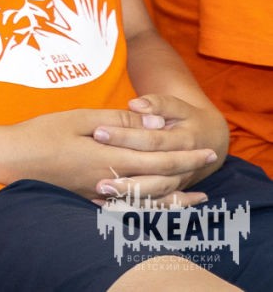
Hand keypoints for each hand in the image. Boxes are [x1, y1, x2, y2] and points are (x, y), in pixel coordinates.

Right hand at [0, 107, 219, 204]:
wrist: (9, 160)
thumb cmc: (40, 133)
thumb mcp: (78, 117)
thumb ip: (116, 121)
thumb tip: (151, 122)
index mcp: (108, 157)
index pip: (158, 158)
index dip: (185, 154)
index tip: (206, 148)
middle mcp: (109, 181)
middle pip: (159, 180)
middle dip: (187, 170)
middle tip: (208, 160)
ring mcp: (100, 195)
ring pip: (148, 200)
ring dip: (177, 196)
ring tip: (197, 195)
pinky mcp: (89, 201)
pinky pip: (129, 210)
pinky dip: (151, 209)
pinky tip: (159, 205)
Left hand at [89, 95, 230, 198]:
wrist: (211, 140)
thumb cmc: (187, 117)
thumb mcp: (176, 106)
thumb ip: (157, 103)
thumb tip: (135, 104)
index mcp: (185, 141)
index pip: (152, 140)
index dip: (125, 136)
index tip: (98, 132)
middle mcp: (185, 167)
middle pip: (155, 176)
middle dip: (126, 180)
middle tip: (98, 181)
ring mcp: (179, 182)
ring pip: (155, 194)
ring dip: (129, 197)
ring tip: (101, 193)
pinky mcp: (171, 190)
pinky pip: (154, 203)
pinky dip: (133, 206)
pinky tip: (105, 205)